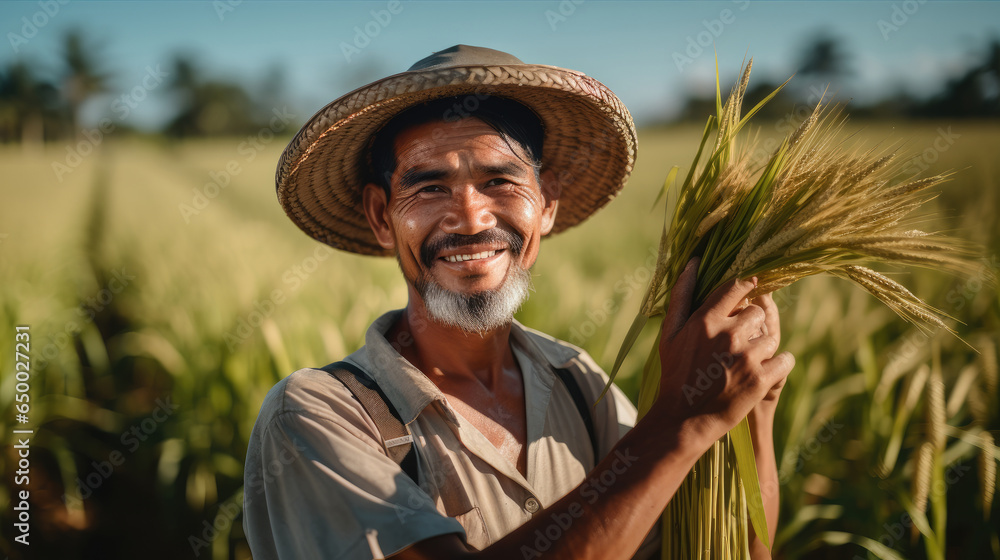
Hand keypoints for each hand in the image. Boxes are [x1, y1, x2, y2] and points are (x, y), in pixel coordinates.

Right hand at [655, 258, 793, 442]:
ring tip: (745, 363)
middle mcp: (729, 334)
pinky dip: (778, 366)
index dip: (746, 289)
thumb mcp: (671, 333)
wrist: (683, 418)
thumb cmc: (675, 373)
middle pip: (758, 313)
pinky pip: (785, 360)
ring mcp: (748, 357)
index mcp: (706, 320)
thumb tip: (693, 262)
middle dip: (751, 325)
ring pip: (772, 336)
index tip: (749, 293)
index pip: (737, 287)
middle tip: (738, 344)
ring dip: (764, 347)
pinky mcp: (762, 380)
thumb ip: (682, 295)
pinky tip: (760, 374)